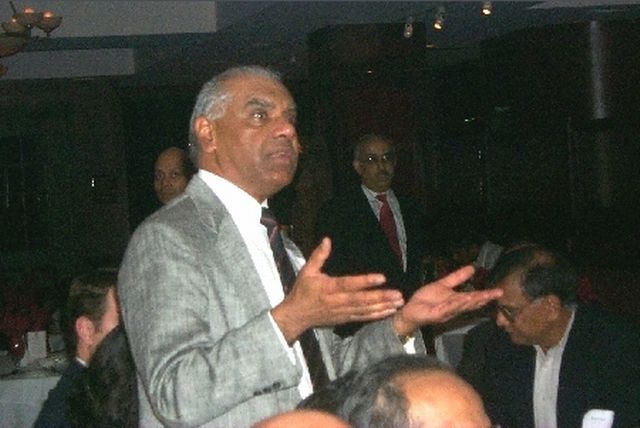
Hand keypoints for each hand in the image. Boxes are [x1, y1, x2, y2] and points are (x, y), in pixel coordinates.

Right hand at [272, 238, 404, 343]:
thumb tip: (327, 239)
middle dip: (381, 297)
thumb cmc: (302, 291)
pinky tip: (389, 312)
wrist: (296, 316)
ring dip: (383, 307)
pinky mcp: (345, 319)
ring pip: (365, 310)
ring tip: (398, 303)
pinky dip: (376, 315)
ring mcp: (342, 312)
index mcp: (328, 288)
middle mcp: (337, 301)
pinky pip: (363, 317)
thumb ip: (319, 256)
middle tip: (398, 295)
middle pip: (361, 299)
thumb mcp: (307, 271)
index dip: (365, 281)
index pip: (349, 284)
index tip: (381, 278)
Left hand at [392, 265, 502, 336]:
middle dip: (484, 298)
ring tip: (482, 295)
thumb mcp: (443, 284)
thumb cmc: (426, 299)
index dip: (487, 295)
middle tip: (497, 293)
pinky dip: (455, 304)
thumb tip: (472, 268)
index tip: (499, 291)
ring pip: (461, 306)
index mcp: (457, 300)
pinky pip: (447, 308)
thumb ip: (457, 277)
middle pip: (471, 303)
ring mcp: (446, 312)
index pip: (474, 297)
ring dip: (471, 301)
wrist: (411, 310)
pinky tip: (462, 299)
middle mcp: (454, 308)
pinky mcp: (436, 314)